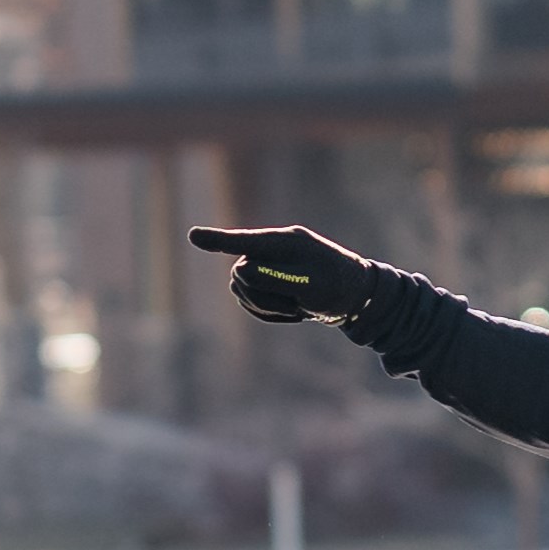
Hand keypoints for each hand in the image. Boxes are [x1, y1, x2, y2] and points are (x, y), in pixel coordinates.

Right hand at [189, 220, 389, 329]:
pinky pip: (250, 301)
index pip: (242, 241)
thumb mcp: (311, 284)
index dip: (216, 240)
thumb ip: (276, 276)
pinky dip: (268, 313)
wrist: (355, 297)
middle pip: (240, 275)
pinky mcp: (269, 281)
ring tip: (298, 308)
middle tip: (295, 305)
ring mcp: (269, 266)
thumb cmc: (338, 287)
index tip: (192, 236)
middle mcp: (272, 250)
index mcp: (284, 242)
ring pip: (241, 291)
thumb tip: (240, 269)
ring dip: (266, 306)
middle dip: (262, 296)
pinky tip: (293, 311)